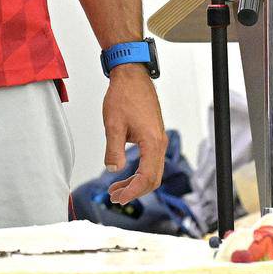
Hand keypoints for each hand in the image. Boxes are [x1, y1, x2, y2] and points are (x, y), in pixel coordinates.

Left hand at [102, 66, 165, 203]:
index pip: (147, 177)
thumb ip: (114, 150)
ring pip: (152, 170)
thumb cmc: (124, 96)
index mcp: (152, 143)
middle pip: (153, 178)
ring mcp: (158, 139)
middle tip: (116, 197)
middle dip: (135, 190)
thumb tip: (113, 170)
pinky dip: (139, 170)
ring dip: (136, 181)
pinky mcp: (154, 135)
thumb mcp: (113, 125)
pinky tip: (124, 172)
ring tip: (116, 188)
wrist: (131, 76)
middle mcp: (160, 143)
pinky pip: (150, 160)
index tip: (119, 197)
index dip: (133, 191)